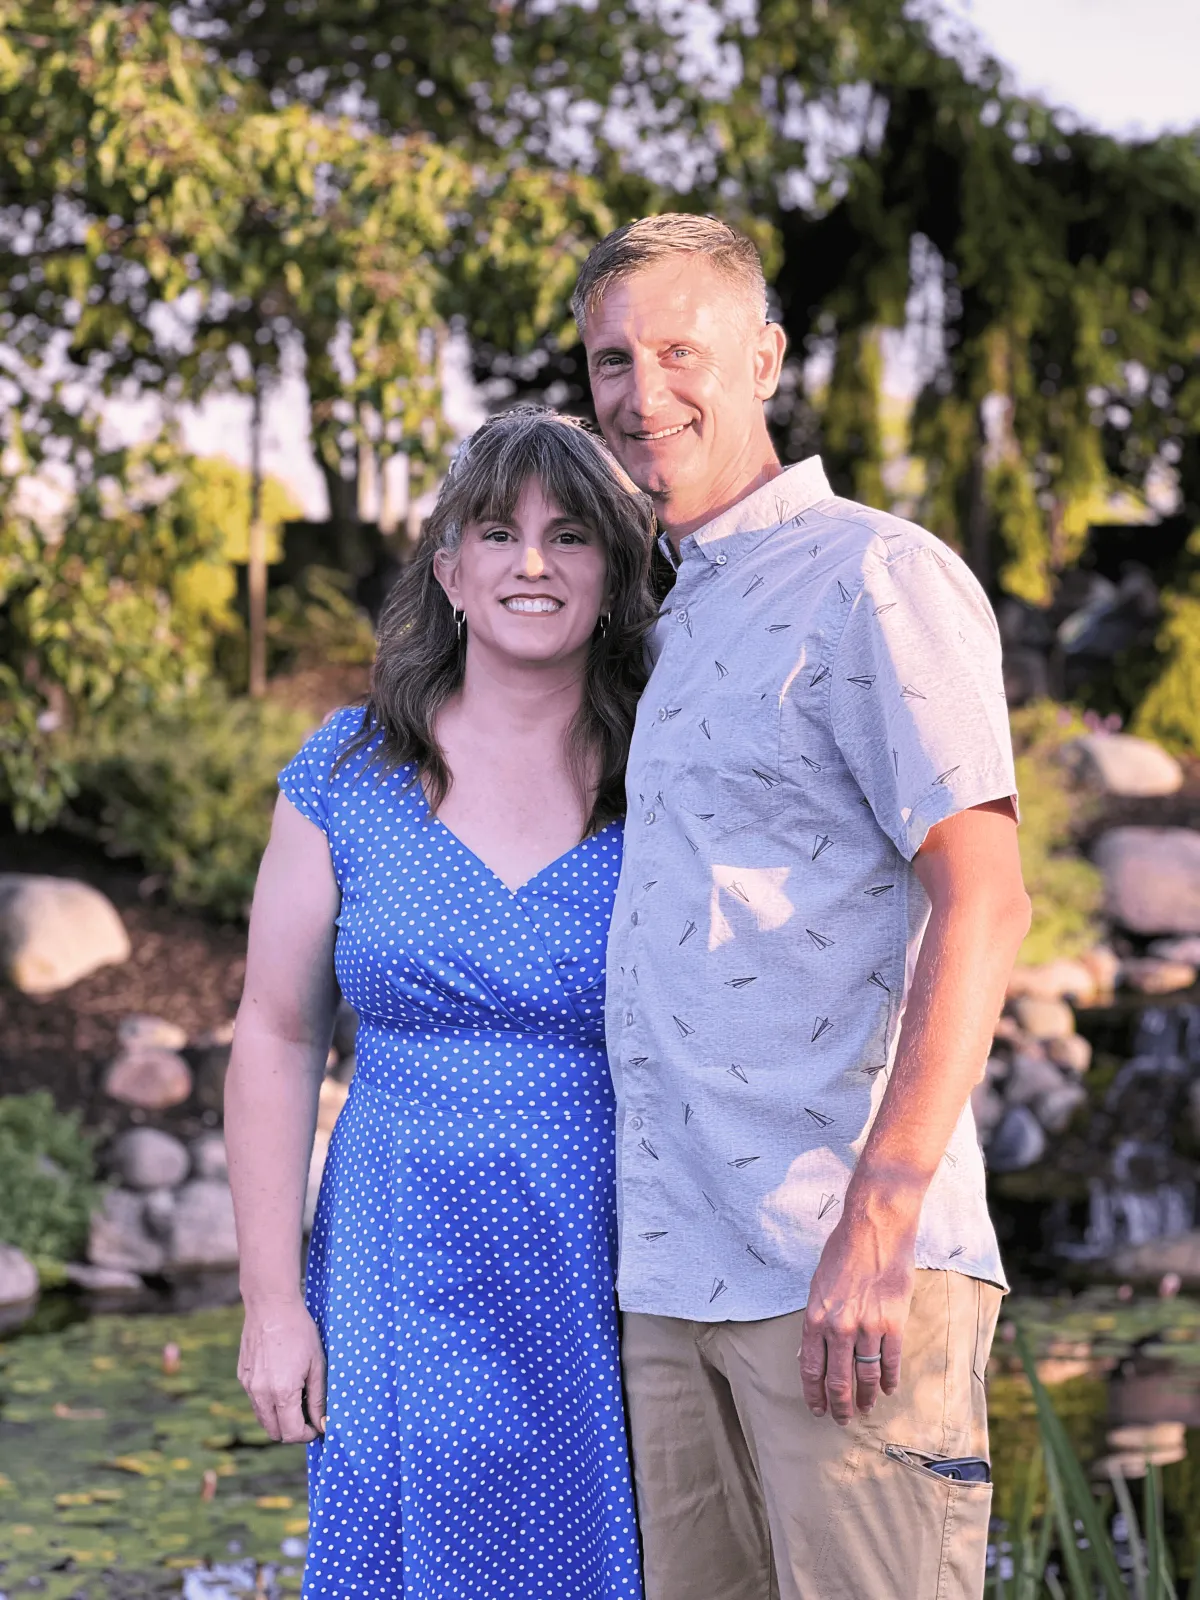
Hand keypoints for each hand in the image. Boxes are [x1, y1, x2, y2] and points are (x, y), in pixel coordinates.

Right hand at [237, 1296, 326, 1442]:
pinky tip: (282, 1381)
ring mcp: (248, 1386)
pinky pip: (255, 1400)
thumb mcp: (317, 1364)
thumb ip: (318, 1399)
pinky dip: (268, 1402)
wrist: (271, 1305)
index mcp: (282, 1393)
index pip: (291, 1434)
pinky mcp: (242, 1376)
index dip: (307, 1435)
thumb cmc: (299, 1331)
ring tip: (296, 1398)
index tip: (317, 1426)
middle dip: (292, 1430)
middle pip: (274, 1432)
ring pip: (262, 1418)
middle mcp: (260, 1394)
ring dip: (279, 1418)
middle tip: (308, 1416)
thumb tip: (321, 1424)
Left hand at [798, 1215, 915, 1425]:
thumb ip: (816, 1319)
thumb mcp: (818, 1285)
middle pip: (838, 1380)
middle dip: (839, 1405)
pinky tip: (888, 1389)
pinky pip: (889, 1361)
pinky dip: (889, 1380)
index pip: (811, 1368)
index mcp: (815, 1317)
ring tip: (866, 1408)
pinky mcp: (893, 1323)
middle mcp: (839, 1327)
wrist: (874, 1229)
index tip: (817, 1410)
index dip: (814, 1394)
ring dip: (865, 1398)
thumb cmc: (843, 1252)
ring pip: (865, 1376)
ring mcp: (867, 1327)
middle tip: (842, 1419)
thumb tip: (809, 1350)